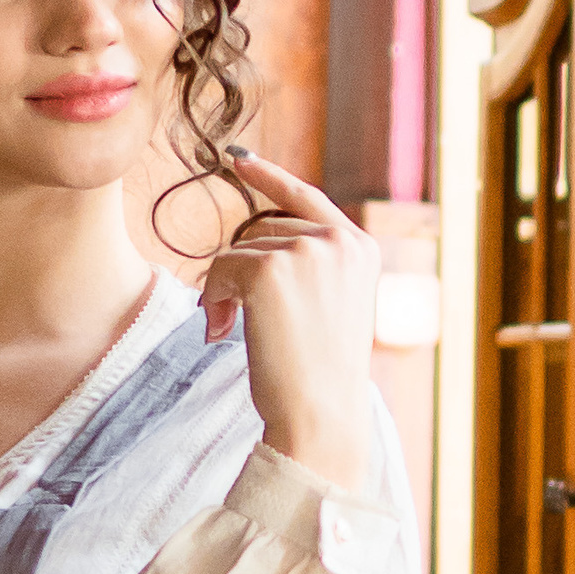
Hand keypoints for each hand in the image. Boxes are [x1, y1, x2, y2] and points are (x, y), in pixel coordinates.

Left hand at [199, 153, 380, 492]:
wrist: (321, 413)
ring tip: (237, 331)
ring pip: (238, 250)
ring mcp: (307, 250)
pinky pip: (220, 268)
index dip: (269, 176)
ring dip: (226, 289)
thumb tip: (253, 243)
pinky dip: (214, 300)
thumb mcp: (330, 308)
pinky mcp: (272, 268)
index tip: (238, 159)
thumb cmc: (321, 376)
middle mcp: (339, 241)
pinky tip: (225, 332)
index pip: (307, 197)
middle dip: (242, 272)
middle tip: (240, 320)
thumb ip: (310, 267)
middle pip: (263, 230)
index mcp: (360, 249)